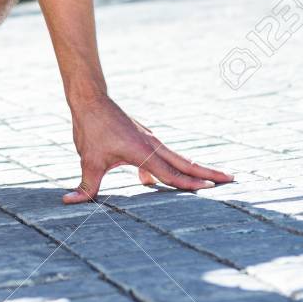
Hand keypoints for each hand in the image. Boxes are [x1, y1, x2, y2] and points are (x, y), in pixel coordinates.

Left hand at [63, 94, 233, 203]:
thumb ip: (85, 186)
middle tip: (232, 179)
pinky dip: (172, 167)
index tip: (212, 189)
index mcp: (144, 152)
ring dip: (195, 169)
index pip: (172, 174)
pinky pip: (163, 157)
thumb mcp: (88, 161)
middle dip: (208, 173)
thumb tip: (70, 202)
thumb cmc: (91, 129)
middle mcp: (152, 145)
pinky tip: (153, 181)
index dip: (191, 184)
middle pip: (186, 163)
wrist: (90, 100)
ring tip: (213, 179)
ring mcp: (150, 141)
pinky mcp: (144, 139)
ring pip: (178, 159)